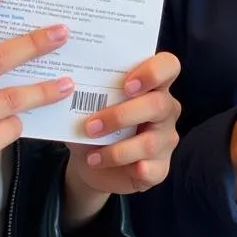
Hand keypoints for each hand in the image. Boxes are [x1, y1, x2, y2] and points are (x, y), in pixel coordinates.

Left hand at [62, 52, 180, 229]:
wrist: (91, 161)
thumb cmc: (96, 123)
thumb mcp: (91, 106)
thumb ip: (89, 94)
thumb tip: (68, 86)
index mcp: (153, 84)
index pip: (168, 66)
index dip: (153, 71)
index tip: (126, 85)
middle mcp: (166, 108)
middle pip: (158, 105)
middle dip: (122, 115)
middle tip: (92, 125)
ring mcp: (166, 139)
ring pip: (149, 142)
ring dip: (116, 150)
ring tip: (91, 155)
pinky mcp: (160, 167)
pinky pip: (150, 170)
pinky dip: (126, 169)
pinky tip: (108, 166)